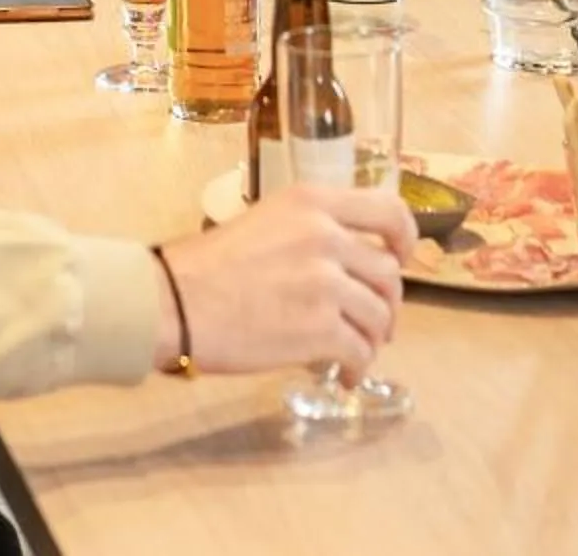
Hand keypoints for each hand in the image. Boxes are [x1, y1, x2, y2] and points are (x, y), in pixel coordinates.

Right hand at [153, 184, 413, 375]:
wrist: (173, 303)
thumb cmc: (207, 265)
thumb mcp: (266, 222)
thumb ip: (311, 232)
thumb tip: (348, 266)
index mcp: (312, 202)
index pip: (388, 209)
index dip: (405, 237)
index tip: (402, 257)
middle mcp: (326, 236)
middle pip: (387, 272)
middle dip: (387, 303)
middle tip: (375, 321)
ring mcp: (326, 283)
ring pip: (379, 315)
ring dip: (373, 338)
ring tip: (356, 352)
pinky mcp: (320, 328)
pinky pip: (360, 351)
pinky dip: (356, 367)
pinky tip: (341, 375)